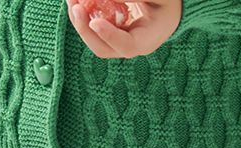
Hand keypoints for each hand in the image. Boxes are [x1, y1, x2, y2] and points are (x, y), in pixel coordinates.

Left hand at [66, 0, 180, 58]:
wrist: (168, 8)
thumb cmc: (168, 1)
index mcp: (148, 41)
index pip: (127, 46)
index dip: (109, 36)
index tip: (94, 22)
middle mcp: (131, 47)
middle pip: (104, 49)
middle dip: (85, 29)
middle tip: (75, 6)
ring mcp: (118, 43)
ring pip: (94, 40)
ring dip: (79, 21)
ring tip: (71, 0)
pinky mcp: (111, 34)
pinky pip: (93, 29)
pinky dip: (83, 15)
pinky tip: (75, 1)